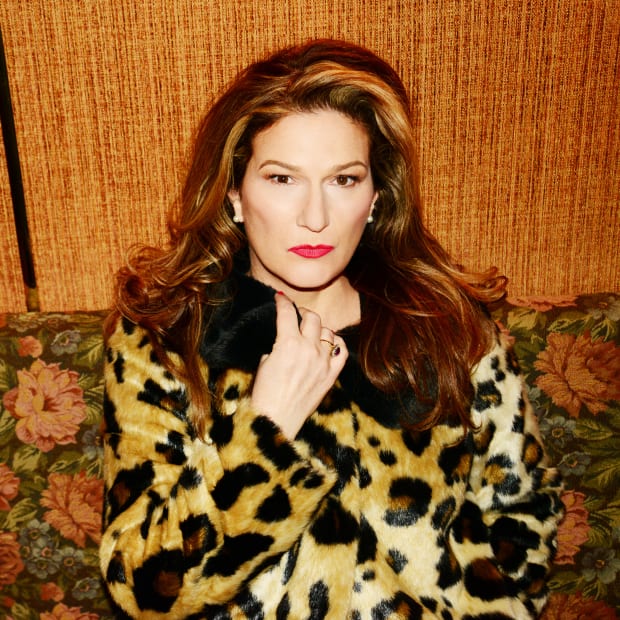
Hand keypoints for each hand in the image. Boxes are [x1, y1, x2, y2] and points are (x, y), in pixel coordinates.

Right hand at [250, 292, 347, 438]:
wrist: (276, 421)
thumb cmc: (264, 395)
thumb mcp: (263, 364)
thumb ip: (277, 347)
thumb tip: (285, 341)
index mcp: (287, 344)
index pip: (286, 313)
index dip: (282, 302)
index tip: (280, 298)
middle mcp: (308, 349)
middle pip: (312, 317)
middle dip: (302, 313)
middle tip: (297, 315)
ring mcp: (323, 362)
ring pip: (328, 332)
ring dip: (318, 328)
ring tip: (311, 332)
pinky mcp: (331, 376)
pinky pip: (341, 351)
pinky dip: (337, 344)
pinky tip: (330, 343)